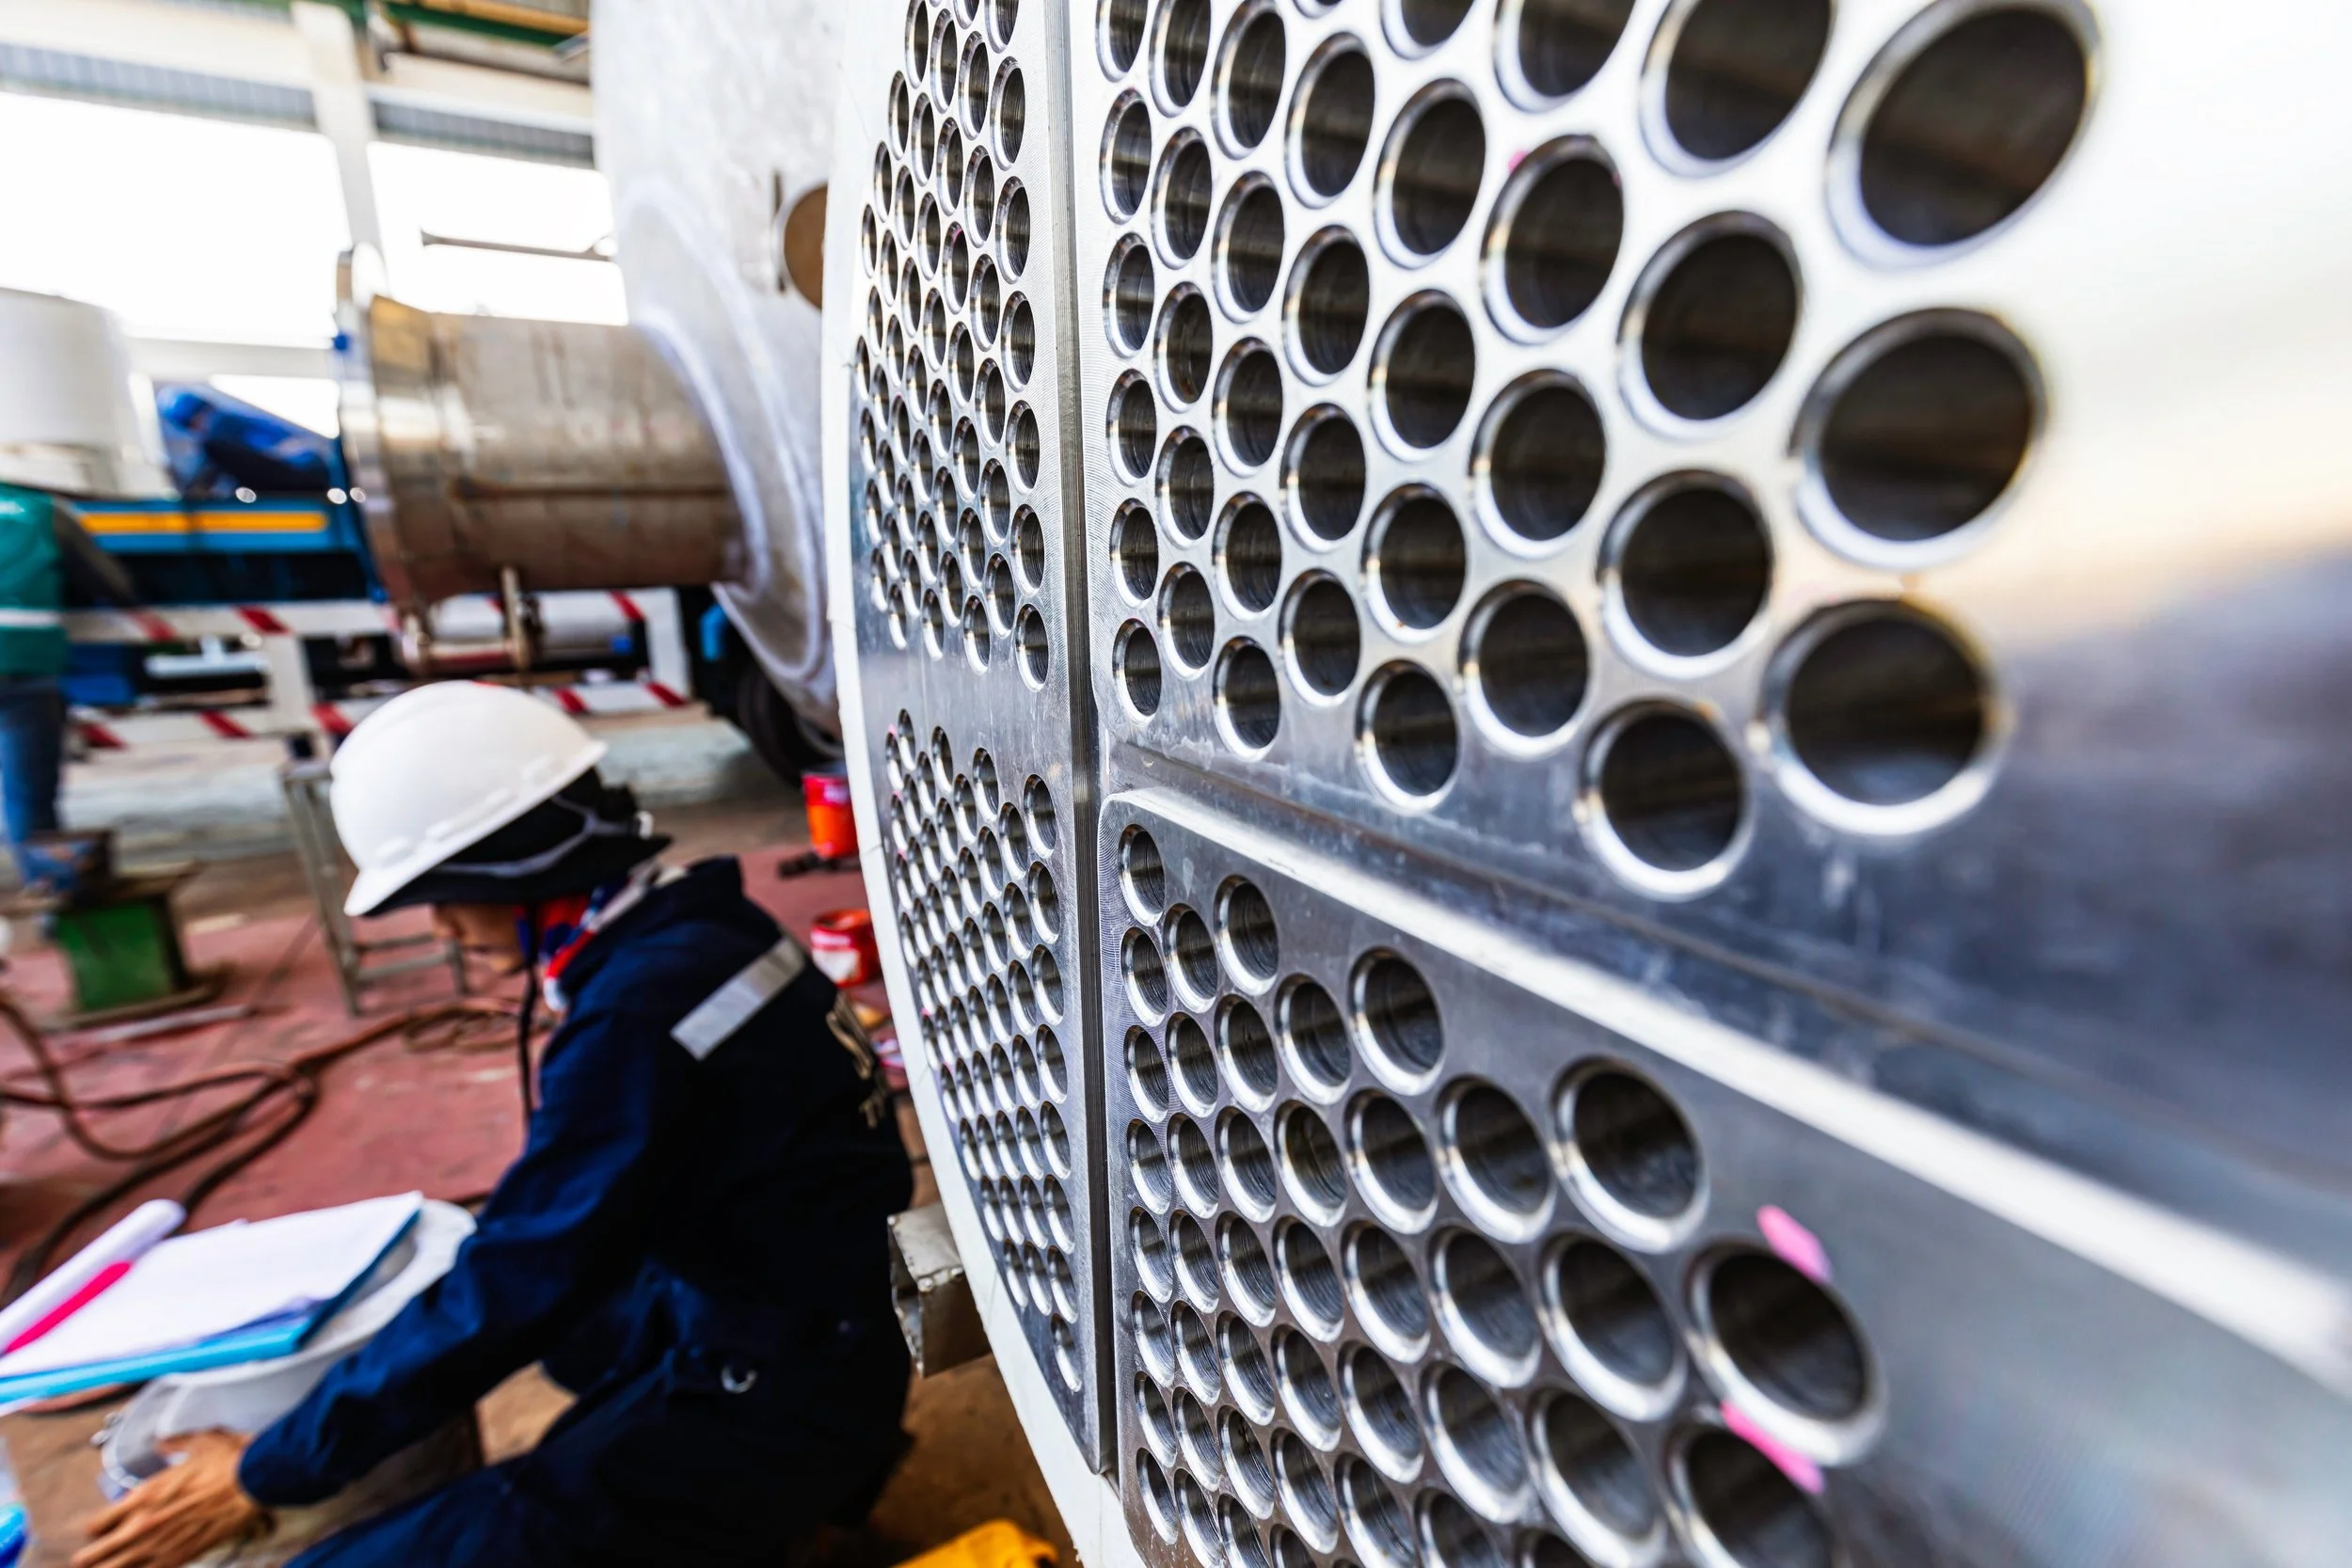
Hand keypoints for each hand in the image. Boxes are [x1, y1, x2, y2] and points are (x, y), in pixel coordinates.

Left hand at [73, 1430, 269, 1567]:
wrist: (251, 1483)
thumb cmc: (224, 1462)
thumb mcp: (197, 1442)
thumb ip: (173, 1444)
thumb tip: (164, 1443)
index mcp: (140, 1496)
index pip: (93, 1526)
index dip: (94, 1530)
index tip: (100, 1530)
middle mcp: (140, 1525)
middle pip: (91, 1557)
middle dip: (89, 1558)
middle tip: (92, 1558)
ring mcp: (157, 1547)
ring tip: (110, 1565)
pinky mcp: (178, 1560)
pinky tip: (140, 1567)